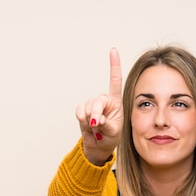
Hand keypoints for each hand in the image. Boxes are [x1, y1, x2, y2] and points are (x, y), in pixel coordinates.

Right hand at [76, 48, 122, 165]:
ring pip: (87, 107)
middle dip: (96, 114)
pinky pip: (79, 111)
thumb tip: (95, 119)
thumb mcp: (113, 132)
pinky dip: (82, 119)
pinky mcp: (83, 110)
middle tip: (97, 125)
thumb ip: (106, 124)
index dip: (113, 65)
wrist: (99, 145)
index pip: (115, 80)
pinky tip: (87, 125)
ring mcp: (93, 105)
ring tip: (96, 128)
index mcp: (116, 102)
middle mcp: (104, 100)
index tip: (112, 50)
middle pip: (97, 101)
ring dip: (89, 120)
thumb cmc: (111, 137)